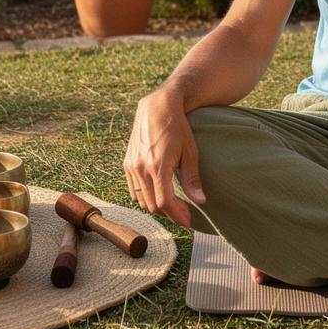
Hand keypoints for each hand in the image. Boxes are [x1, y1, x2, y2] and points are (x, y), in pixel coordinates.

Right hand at [123, 89, 205, 227]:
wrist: (157, 106)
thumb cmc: (177, 126)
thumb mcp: (190, 151)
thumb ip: (192, 178)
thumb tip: (200, 202)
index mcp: (157, 165)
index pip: (164, 203)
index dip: (177, 215)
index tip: (188, 221)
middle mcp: (140, 167)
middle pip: (152, 205)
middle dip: (169, 212)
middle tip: (184, 212)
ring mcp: (131, 166)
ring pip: (142, 200)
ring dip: (156, 205)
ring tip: (173, 201)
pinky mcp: (127, 163)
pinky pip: (134, 189)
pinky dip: (146, 195)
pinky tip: (159, 189)